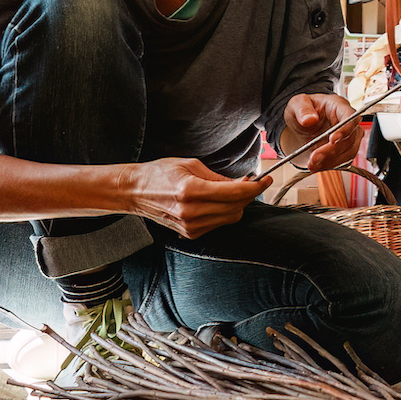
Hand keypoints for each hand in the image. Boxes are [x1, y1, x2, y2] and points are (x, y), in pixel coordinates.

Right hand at [122, 157, 267, 237]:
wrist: (135, 192)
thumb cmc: (159, 173)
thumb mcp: (190, 165)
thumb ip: (218, 177)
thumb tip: (242, 183)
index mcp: (190, 190)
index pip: (234, 193)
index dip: (255, 187)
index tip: (265, 179)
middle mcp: (191, 212)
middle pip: (236, 208)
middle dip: (248, 195)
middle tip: (250, 182)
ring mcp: (190, 226)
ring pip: (231, 218)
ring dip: (238, 205)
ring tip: (232, 190)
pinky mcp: (190, 234)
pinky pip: (219, 224)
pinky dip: (225, 212)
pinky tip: (219, 201)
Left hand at [279, 92, 363, 172]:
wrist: (302, 122)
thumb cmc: (303, 109)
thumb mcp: (297, 103)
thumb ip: (302, 110)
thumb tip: (309, 119)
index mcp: (339, 106)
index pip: (350, 117)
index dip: (345, 129)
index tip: (332, 140)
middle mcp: (348, 121)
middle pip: (351, 138)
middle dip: (332, 151)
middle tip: (314, 157)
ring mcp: (349, 136)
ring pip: (349, 152)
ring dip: (331, 160)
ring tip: (312, 164)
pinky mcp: (345, 150)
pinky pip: (343, 160)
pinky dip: (330, 165)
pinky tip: (317, 165)